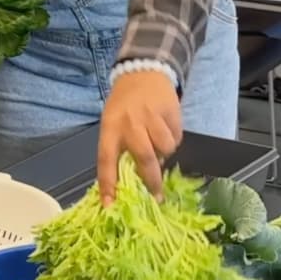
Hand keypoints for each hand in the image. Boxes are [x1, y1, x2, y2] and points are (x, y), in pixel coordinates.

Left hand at [95, 68, 182, 199]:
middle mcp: (128, 123)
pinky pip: (175, 138)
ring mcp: (150, 117)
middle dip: (151, 180)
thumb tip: (132, 183)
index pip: (105, 160)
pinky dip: (173, 140)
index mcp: (109, 127)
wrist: (143, 73)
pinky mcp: (168, 112)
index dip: (108, 184)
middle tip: (156, 195)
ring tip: (158, 143)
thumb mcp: (113, 123)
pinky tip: (166, 128)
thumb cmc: (125, 105)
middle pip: (143, 158)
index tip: (110, 205)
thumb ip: (121, 148)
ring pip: (164, 149)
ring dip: (164, 153)